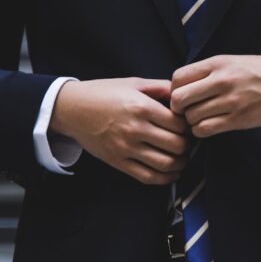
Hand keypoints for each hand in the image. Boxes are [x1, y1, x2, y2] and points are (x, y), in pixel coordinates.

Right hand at [49, 78, 190, 184]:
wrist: (72, 109)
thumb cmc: (103, 93)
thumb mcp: (133, 83)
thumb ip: (160, 87)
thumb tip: (183, 94)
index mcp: (141, 107)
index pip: (179, 124)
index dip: (189, 126)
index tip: (187, 126)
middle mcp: (135, 129)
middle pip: (177, 145)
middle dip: (187, 145)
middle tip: (187, 141)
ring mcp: (126, 148)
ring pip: (166, 164)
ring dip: (180, 163)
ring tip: (182, 157)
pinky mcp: (118, 162)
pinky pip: (148, 177)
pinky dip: (165, 178)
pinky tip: (171, 172)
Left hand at [170, 54, 260, 137]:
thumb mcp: (233, 61)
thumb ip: (209, 72)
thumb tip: (181, 87)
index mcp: (218, 63)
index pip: (177, 78)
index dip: (174, 90)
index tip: (183, 96)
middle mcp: (222, 80)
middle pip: (179, 99)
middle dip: (179, 109)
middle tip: (188, 111)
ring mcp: (231, 101)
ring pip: (191, 117)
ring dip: (192, 122)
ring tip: (202, 119)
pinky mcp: (240, 119)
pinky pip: (206, 130)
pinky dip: (202, 131)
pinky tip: (211, 126)